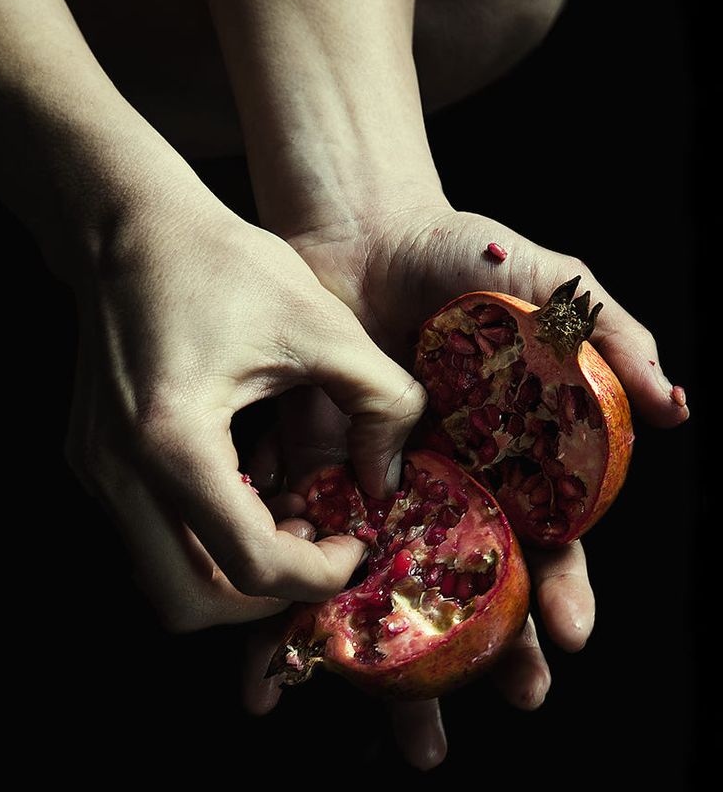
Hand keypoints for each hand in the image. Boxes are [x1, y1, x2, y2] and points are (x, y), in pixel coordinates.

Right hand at [63, 177, 425, 630]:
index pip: (249, 564)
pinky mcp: (94, 457)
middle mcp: (120, 470)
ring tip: (286, 517)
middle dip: (266, 597)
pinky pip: (149, 534)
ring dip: (232, 571)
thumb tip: (393, 476)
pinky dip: (203, 538)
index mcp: (175, 439)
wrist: (135, 225)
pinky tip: (248, 487)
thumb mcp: (320, 323)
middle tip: (317, 549)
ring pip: (163, 577)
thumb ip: (381, 398)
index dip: (316, 574)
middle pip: (188, 602)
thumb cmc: (223, 263)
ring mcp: (97, 468)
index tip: (353, 543)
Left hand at [242, 198, 687, 767]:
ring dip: (390, 663)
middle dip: (484, 653)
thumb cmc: (462, 254)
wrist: (362, 230)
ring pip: (391, 588)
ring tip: (406, 732)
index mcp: (511, 458)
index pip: (545, 541)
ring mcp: (384, 486)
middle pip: (471, 586)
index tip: (567, 633)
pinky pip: (309, 546)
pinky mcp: (321, 473)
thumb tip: (677, 405)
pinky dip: (294, 606)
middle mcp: (451, 485)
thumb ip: (612, 336)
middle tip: (498, 706)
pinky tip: (285, 664)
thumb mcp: (549, 286)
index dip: (559, 589)